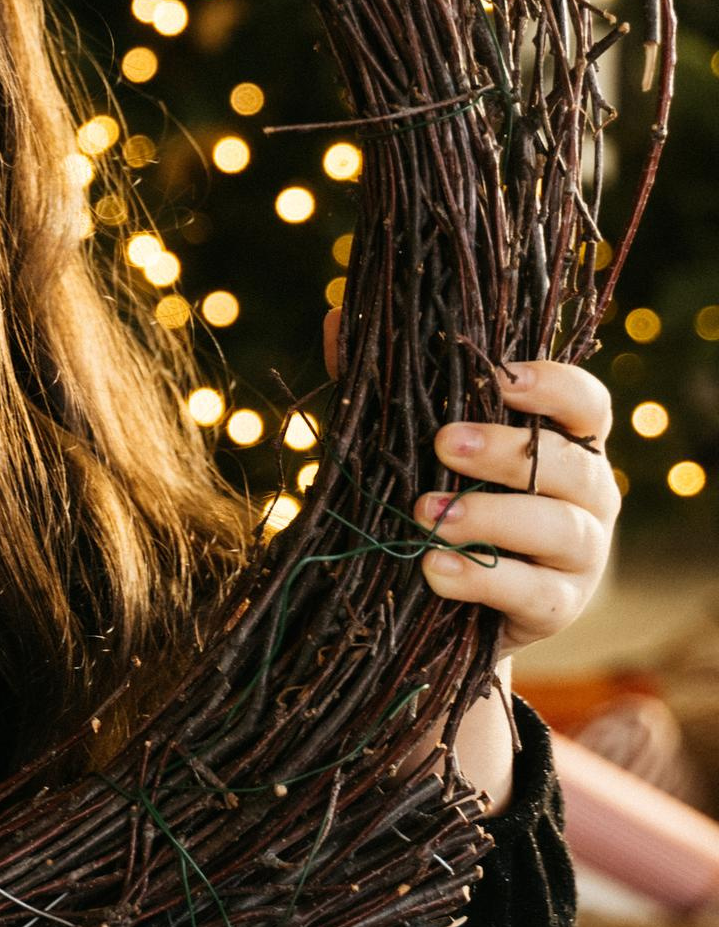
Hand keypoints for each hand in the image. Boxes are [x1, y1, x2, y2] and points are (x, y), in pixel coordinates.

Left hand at [322, 302, 619, 813]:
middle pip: (571, 463)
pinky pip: (532, 593)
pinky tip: (433, 568)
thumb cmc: (443, 492)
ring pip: (558, 528)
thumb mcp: (416, 442)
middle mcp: (590, 492)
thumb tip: (337, 320)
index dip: (554, 386)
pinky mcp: (559, 606)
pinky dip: (481, 580)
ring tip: (425, 514)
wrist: (457, 596)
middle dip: (506, 451)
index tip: (500, 376)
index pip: (586, 403)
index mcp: (565, 441)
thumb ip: (386, 387)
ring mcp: (584, 554)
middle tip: (443, 443)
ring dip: (490, 517)